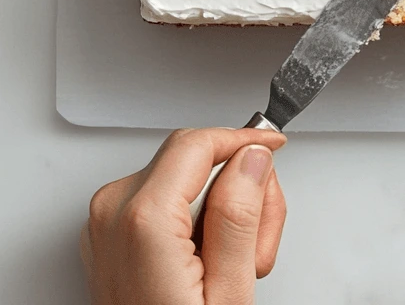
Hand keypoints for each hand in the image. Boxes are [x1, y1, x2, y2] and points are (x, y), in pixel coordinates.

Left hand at [82, 127, 287, 304]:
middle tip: (262, 236)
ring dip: (223, 206)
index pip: (198, 143)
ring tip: (239, 260)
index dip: (244, 138)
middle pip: (195, 157)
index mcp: (142, 221)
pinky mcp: (111, 233)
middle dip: (240, 186)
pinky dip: (197, 217)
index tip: (274, 145)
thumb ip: (239, 215)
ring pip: (184, 176)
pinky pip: (165, 196)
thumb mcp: (230, 292)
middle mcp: (113, 214)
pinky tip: (214, 257)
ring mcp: (106, 224)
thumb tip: (250, 158)